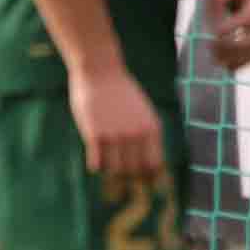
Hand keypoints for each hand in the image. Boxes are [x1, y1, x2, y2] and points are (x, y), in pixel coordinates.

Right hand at [67, 64, 164, 178]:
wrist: (100, 70)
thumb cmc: (120, 91)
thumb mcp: (142, 111)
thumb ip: (146, 134)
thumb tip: (150, 162)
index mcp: (152, 129)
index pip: (154, 165)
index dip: (147, 176)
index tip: (138, 180)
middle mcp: (137, 135)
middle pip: (134, 171)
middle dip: (127, 177)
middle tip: (119, 178)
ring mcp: (116, 135)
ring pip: (116, 170)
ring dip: (110, 171)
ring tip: (106, 163)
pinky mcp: (95, 134)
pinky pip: (97, 164)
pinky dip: (96, 165)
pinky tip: (94, 158)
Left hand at [206, 0, 249, 73]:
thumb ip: (217, 6)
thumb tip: (217, 33)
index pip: (247, 18)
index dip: (231, 27)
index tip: (214, 32)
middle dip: (233, 47)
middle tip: (211, 48)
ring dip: (235, 58)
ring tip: (215, 61)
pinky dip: (240, 62)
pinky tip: (226, 66)